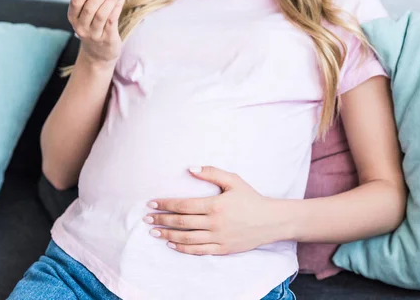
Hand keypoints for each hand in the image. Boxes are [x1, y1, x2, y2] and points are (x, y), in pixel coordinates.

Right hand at [67, 0, 126, 67]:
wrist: (98, 56)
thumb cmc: (93, 30)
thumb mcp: (85, 17)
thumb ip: (90, 0)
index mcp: (73, 18)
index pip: (75, 2)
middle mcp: (81, 27)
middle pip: (90, 7)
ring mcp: (94, 34)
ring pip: (102, 14)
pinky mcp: (107, 39)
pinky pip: (112, 20)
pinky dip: (117, 6)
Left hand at [145, 167, 292, 255]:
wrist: (271, 221)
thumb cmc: (251, 198)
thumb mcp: (233, 180)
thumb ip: (211, 173)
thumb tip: (190, 169)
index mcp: (215, 205)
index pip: (183, 205)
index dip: (165, 204)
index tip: (152, 203)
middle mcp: (214, 223)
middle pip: (181, 222)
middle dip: (162, 220)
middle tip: (147, 219)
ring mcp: (218, 237)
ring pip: (187, 238)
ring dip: (168, 235)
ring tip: (154, 232)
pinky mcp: (222, 248)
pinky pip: (199, 250)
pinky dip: (183, 248)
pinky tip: (172, 245)